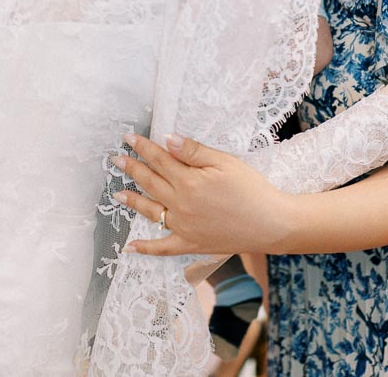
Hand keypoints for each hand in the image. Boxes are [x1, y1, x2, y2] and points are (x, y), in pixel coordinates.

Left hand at [114, 134, 291, 256]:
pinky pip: (163, 248)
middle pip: (150, 183)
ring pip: (151, 212)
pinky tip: (130, 248)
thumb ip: (193, 151)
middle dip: (132, 169)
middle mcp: (180, 205)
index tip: (128, 138)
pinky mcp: (191, 244)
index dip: (143, 148)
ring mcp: (183, 227)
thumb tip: (167, 140)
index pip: (159, 160)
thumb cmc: (251, 188)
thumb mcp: (224, 162)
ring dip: (133, 201)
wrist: (271, 223)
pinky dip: (146, 249)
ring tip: (118, 194)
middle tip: (117, 160)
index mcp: (189, 182)